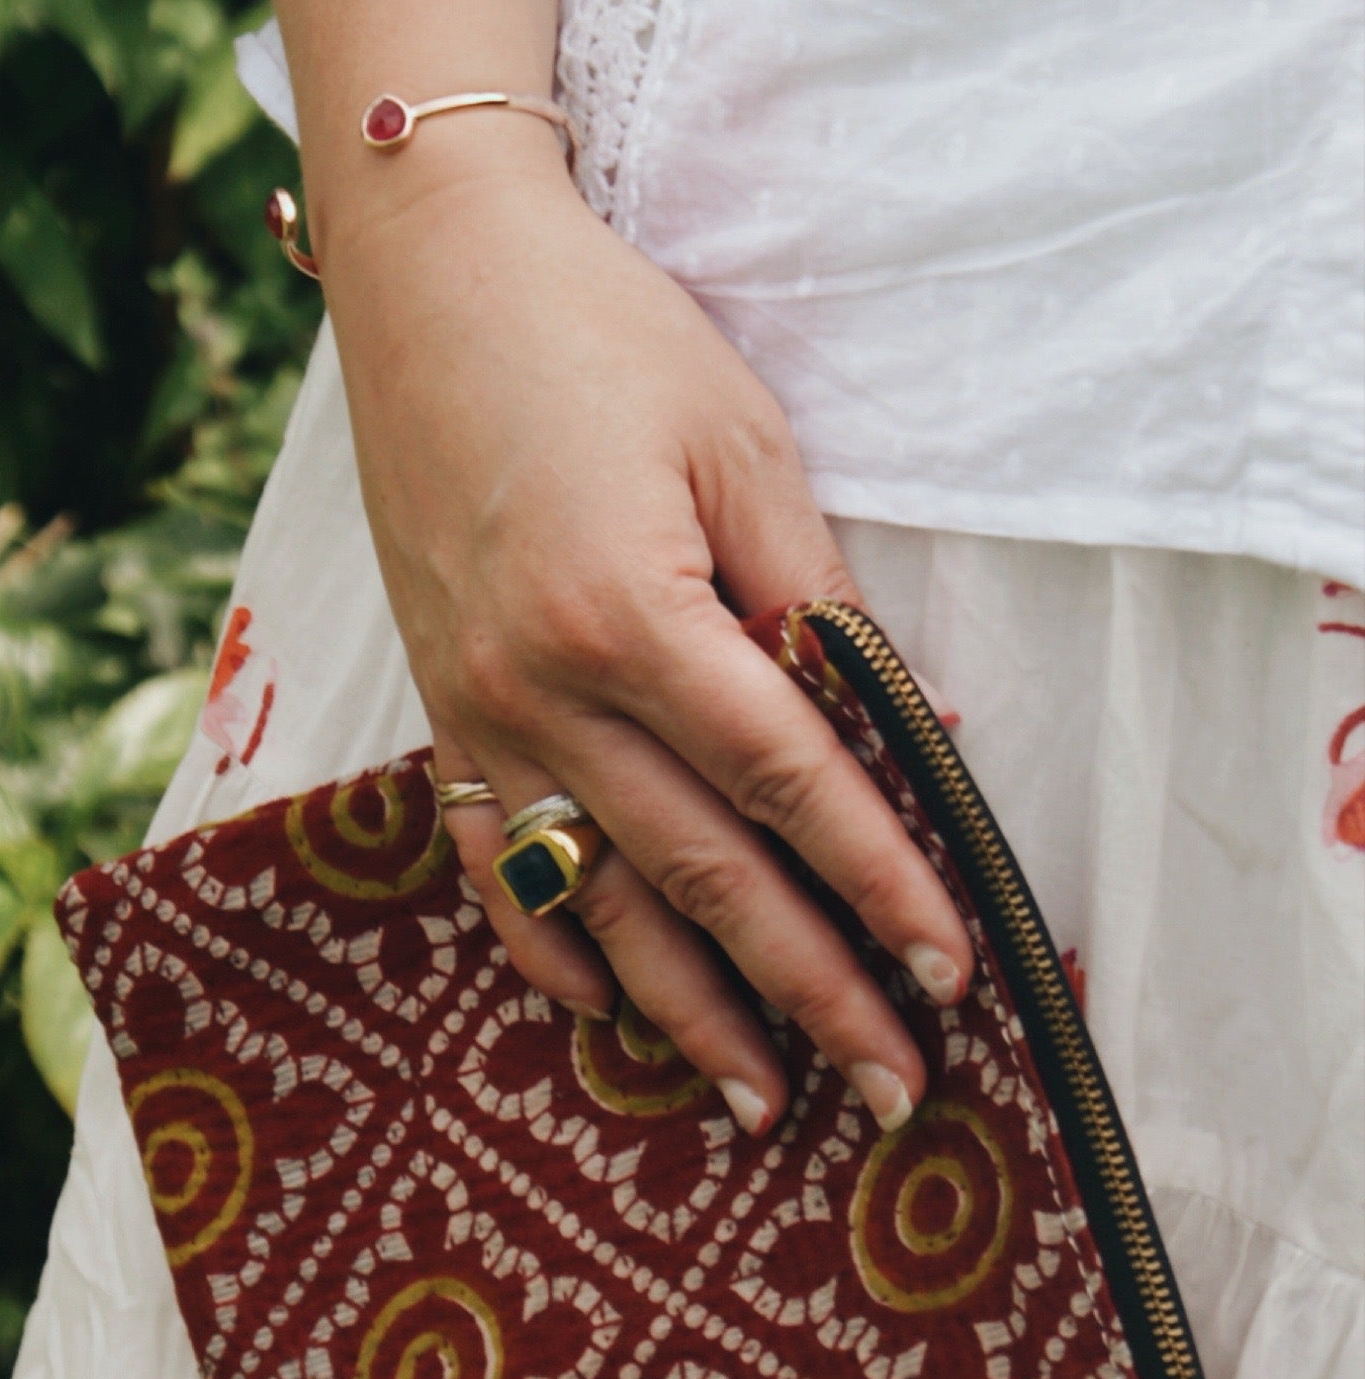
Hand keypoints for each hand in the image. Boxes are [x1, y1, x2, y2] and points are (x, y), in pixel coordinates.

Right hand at [319, 142, 971, 1134]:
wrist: (431, 278)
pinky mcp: (442, 712)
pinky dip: (550, 945)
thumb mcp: (741, 445)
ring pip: (600, 898)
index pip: (789, 784)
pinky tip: (607, 1011)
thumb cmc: (602, 339)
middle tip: (886, 1088)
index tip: (949, 966)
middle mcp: (543, 689)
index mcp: (631, 613)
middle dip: (808, 991)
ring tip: (761, 1100)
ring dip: (688, 1011)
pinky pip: (497, 863)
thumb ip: (811, 598)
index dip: (878, 882)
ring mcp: (479, 713)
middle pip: (704, 875)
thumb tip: (902, 728)